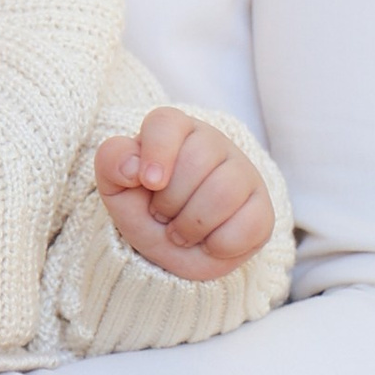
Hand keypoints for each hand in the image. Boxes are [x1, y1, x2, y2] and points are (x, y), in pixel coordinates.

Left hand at [93, 112, 274, 282]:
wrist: (172, 251)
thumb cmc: (145, 209)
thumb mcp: (117, 188)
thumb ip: (112, 163)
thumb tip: (133, 166)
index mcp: (175, 130)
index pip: (167, 123)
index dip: (157, 152)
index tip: (149, 183)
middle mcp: (214, 144)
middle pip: (197, 161)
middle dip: (169, 202)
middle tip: (162, 215)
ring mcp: (243, 174)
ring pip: (223, 193)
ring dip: (191, 226)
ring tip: (180, 232)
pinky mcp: (262, 209)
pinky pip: (246, 225)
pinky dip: (218, 245)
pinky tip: (209, 241)